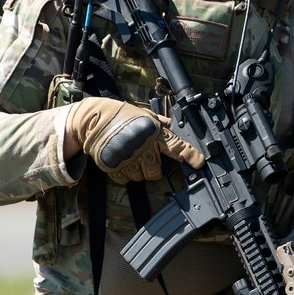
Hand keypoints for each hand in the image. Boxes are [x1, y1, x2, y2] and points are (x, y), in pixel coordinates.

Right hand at [66, 98, 203, 183]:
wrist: (93, 119)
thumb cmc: (122, 115)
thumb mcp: (145, 114)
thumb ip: (161, 124)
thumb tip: (176, 125)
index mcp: (154, 133)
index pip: (177, 146)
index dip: (190, 155)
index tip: (200, 163)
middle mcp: (144, 146)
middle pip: (157, 171)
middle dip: (153, 168)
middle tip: (145, 158)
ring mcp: (129, 157)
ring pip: (141, 177)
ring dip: (138, 171)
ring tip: (131, 156)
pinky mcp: (114, 165)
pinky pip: (125, 180)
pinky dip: (124, 174)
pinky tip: (121, 161)